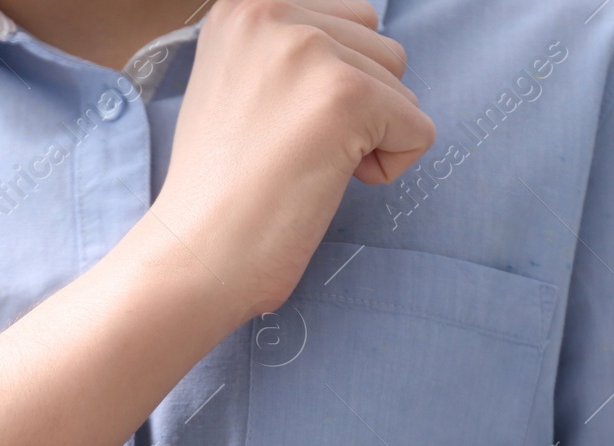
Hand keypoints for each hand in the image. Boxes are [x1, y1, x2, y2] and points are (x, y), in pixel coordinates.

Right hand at [154, 0, 436, 315]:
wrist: (195, 253)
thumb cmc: (217, 190)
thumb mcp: (234, 86)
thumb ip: (285, 55)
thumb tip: (353, 53)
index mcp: (244, 6)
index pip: (348, 22)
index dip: (332, 86)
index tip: (281, 128)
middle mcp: (271, 13)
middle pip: (381, 47)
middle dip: (358, 106)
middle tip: (293, 151)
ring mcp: (308, 51)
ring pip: (402, 86)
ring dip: (370, 136)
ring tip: (306, 166)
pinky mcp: (346, 98)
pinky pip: (418, 130)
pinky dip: (389, 168)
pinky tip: (327, 184)